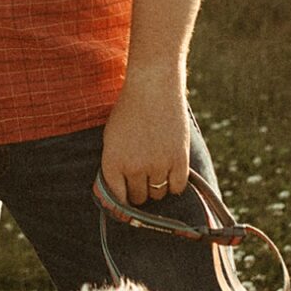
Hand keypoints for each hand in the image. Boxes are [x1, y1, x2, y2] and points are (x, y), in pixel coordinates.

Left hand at [100, 68, 190, 208]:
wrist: (153, 88)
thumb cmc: (129, 111)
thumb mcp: (112, 138)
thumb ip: (114, 166)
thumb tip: (119, 193)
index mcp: (113, 163)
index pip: (117, 199)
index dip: (123, 201)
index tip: (127, 200)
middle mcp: (134, 168)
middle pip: (139, 198)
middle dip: (140, 191)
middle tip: (143, 179)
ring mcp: (158, 165)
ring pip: (158, 193)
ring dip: (156, 187)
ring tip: (156, 170)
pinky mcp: (179, 159)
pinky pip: (177, 187)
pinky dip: (174, 184)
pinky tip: (170, 172)